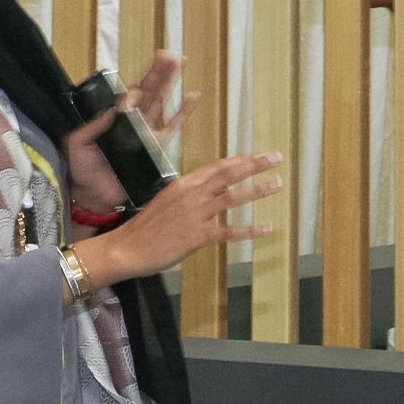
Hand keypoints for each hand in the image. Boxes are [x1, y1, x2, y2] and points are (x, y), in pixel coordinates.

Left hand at [64, 53, 199, 212]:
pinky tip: (192, 95)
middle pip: (149, 90)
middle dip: (158, 72)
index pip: (128, 94)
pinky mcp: (158, 146)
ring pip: (162, 100)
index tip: (135, 91)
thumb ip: (91, 126)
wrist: (94, 195)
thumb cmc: (83, 169)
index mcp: (114, 116)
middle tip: (168, 55)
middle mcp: (133, 119)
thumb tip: (112, 109)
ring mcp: (147, 131)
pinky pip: (174, 125)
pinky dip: (184, 111)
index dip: (134, 89)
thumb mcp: (77, 144)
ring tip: (178, 63)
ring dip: (170, 82)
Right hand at [71, 151, 283, 286]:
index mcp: (184, 183)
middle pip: (229, 174)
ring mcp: (197, 214)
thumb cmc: (145, 227)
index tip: (257, 156)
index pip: (217, 166)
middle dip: (254, 165)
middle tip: (275, 158)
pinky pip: (229, 231)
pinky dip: (250, 230)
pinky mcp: (199, 235)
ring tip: (276, 185)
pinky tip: (266, 228)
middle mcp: (192, 194)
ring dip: (257, 190)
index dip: (239, 160)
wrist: (127, 247)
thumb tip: (207, 194)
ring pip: (233, 198)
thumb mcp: (166, 201)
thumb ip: (188, 196)